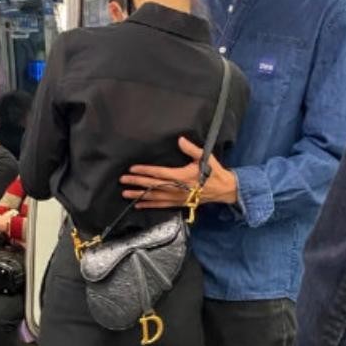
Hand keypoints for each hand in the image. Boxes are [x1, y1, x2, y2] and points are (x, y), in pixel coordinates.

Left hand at [120, 137, 237, 208]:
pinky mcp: (178, 203)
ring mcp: (176, 197)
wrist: (222, 189)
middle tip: (123, 180)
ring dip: (138, 195)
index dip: (145, 170)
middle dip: (136, 182)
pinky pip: (160, 205)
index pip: (158, 173)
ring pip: (154, 197)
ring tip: (125, 193)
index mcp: (181, 176)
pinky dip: (149, 205)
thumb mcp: (205, 157)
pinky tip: (138, 205)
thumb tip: (180, 140)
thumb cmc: (213, 172)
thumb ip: (191, 149)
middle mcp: (176, 188)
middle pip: (152, 185)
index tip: (133, 168)